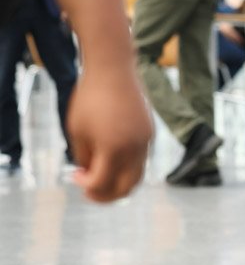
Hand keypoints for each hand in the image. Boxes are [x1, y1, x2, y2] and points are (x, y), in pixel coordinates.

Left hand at [68, 63, 151, 202]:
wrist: (113, 69)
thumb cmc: (90, 98)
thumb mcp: (77, 130)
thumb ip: (83, 157)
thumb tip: (89, 174)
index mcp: (113, 148)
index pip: (101, 183)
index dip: (85, 186)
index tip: (74, 176)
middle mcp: (134, 148)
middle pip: (125, 188)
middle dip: (106, 195)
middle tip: (90, 191)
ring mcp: (145, 140)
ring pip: (137, 176)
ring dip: (119, 183)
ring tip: (101, 178)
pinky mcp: (150, 132)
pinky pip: (141, 160)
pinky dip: (127, 167)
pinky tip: (111, 158)